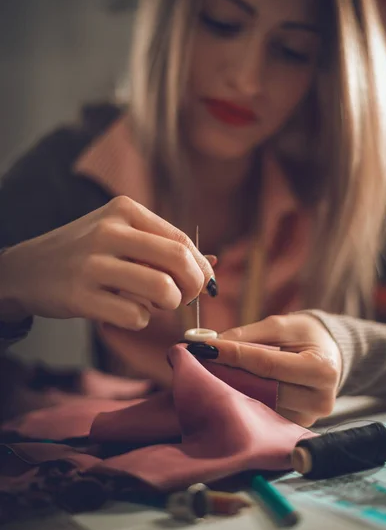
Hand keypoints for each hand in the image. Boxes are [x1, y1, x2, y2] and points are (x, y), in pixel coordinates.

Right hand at [0, 196, 215, 328]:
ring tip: (154, 303)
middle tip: (186, 297)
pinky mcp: (81, 296)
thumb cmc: (84, 252)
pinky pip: (136, 316)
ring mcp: (93, 264)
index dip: (202, 268)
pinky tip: (123, 310)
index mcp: (124, 210)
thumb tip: (214, 264)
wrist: (27, 269)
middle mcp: (109, 231)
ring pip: (162, 290)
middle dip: (194, 286)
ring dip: (168, 305)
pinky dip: (140, 319)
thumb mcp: (121, 234)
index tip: (204, 284)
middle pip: (178, 261)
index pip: (182, 241)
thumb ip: (164, 246)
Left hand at [205, 313, 340, 426]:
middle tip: (200, 360)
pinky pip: (261, 414)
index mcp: (321, 369)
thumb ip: (247, 335)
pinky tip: (227, 386)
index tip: (205, 347)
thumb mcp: (281, 325)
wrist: (329, 355)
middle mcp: (318, 400)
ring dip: (231, 389)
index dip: (233, 355)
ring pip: (258, 405)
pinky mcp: (294, 428)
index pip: (266, 365)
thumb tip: (211, 344)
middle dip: (227, 374)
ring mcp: (307, 419)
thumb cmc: (306, 336)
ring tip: (210, 372)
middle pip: (261, 389)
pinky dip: (242, 399)